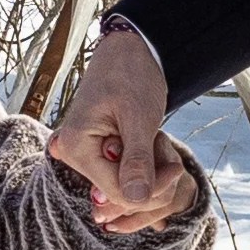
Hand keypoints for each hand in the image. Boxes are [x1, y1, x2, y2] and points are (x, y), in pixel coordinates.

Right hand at [47, 25, 192, 231]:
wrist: (129, 49)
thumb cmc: (132, 74)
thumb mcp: (139, 118)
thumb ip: (137, 160)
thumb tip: (136, 199)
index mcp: (76, 147)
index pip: (117, 192)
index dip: (152, 188)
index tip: (177, 167)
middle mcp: (72, 154)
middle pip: (119, 192)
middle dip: (151, 179)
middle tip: (169, 148)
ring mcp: (82, 154)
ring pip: (123, 184)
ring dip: (149, 171)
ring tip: (158, 140)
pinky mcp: (95, 152)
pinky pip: (122, 173)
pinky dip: (143, 164)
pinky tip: (151, 142)